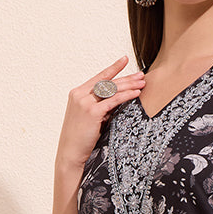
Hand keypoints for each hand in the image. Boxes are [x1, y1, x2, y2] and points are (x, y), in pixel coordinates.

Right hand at [55, 55, 144, 172]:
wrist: (70, 153)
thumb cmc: (81, 139)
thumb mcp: (89, 118)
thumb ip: (100, 107)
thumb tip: (117, 101)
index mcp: (77, 93)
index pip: (99, 77)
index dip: (113, 68)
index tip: (125, 60)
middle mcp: (80, 95)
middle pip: (108, 82)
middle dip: (126, 78)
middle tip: (141, 75)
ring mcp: (85, 102)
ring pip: (111, 90)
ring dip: (129, 85)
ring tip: (142, 84)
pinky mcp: (92, 112)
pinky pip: (113, 101)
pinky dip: (126, 96)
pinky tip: (136, 94)